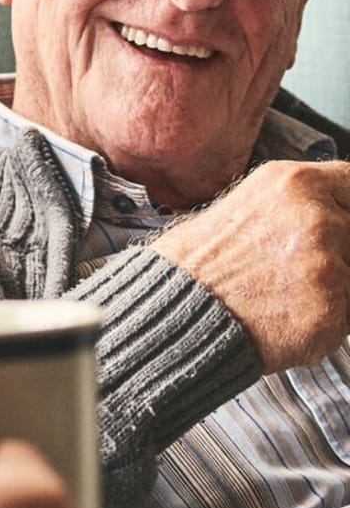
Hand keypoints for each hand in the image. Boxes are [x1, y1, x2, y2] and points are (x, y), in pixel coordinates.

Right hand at [157, 158, 349, 370]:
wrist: (175, 310)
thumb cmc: (201, 263)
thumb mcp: (250, 204)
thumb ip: (301, 204)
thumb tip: (339, 213)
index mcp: (296, 184)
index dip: (346, 208)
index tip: (341, 221)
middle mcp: (318, 218)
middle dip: (338, 252)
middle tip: (299, 270)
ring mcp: (327, 265)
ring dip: (330, 289)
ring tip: (285, 296)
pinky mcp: (330, 310)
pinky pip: (346, 317)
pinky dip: (322, 324)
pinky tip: (284, 319)